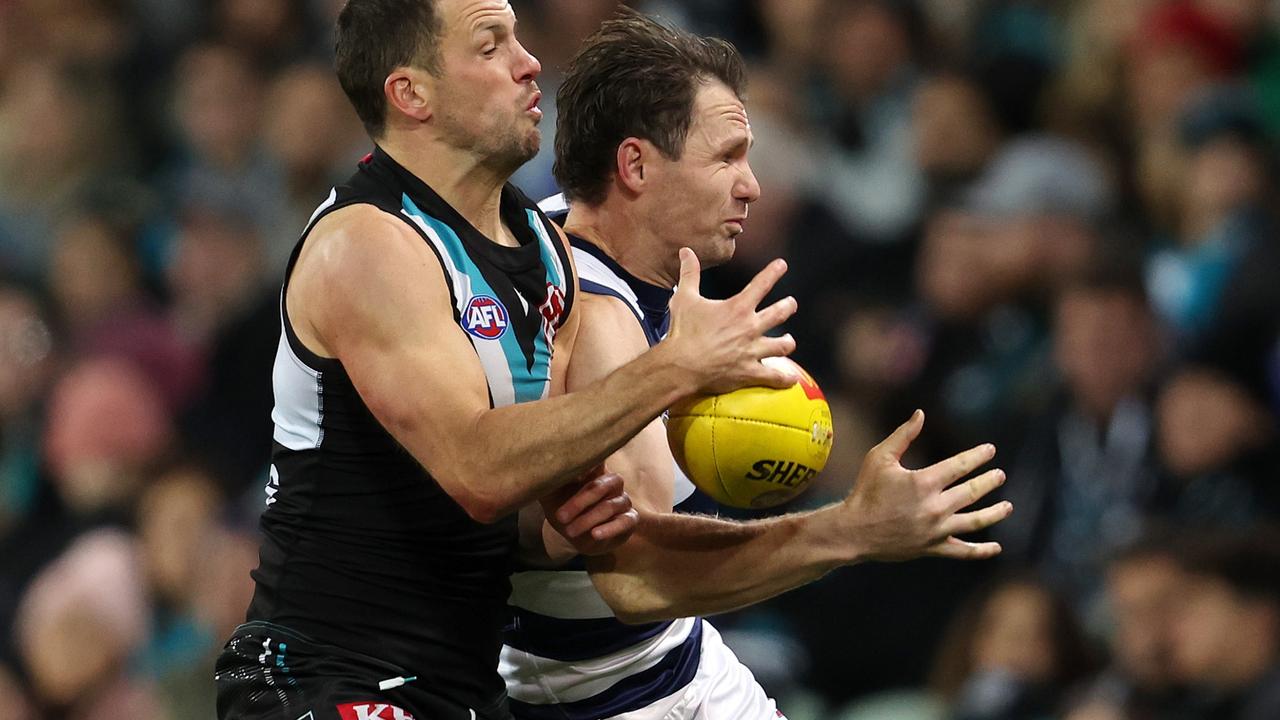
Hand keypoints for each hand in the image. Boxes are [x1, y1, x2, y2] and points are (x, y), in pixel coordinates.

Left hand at [539, 466, 637, 555]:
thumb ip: (546, 480)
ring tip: (570, 532)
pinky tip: (595, 534)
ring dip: (588, 520)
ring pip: (610, 506)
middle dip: (579, 502)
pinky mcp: (630, 519)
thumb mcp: (550, 495)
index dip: (589, 460)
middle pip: (601, 485)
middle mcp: (612, 482)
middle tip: (560, 517)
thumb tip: (532, 467)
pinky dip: (610, 529)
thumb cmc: (563, 508)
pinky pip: (625, 521)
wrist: (575, 535)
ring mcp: (623, 500)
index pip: (596, 458)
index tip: (576, 467)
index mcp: (593, 471)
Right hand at [662, 248, 798, 394]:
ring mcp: (752, 351)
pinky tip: (790, 378)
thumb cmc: (682, 331)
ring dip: (787, 342)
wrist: (681, 365)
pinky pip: (775, 376)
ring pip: (783, 345)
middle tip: (790, 304)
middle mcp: (750, 327)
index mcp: (738, 308)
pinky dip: (785, 378)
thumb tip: (686, 251)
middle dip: (788, 306)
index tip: (782, 265)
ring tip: (788, 341)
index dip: (774, 272)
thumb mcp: (684, 298)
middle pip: (780, 313)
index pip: (762, 283)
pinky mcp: (749, 372)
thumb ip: (688, 274)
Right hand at [840, 410, 1011, 561]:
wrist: (853, 531)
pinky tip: (996, 548)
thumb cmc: (865, 491)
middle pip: (972, 493)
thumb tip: (921, 413)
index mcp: (924, 482)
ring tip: (1008, 506)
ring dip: (995, 513)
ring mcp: (936, 530)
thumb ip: (903, 436)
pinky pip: (962, 551)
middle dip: (989, 482)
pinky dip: (980, 551)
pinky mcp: (932, 548)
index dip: (978, 456)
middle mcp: (934, 507)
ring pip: (975, 522)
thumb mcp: (879, 458)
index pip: (960, 466)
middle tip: (1000, 475)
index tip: (990, 450)